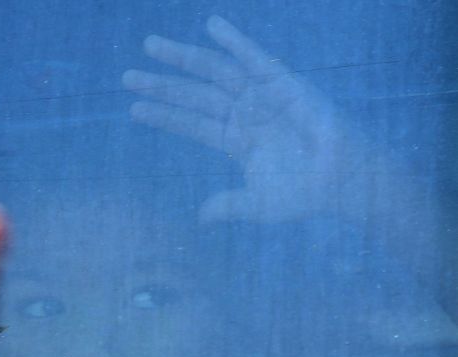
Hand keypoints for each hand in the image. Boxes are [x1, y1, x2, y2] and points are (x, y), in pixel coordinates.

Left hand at [123, 15, 377, 222]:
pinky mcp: (284, 83)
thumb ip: (230, 205)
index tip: (134, 108)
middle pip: (193, 95)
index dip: (163, 115)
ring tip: (150, 46)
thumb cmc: (306, 194)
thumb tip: (201, 217)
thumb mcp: (260, 204)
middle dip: (162, 84)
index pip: (191, 124)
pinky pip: (255, 58)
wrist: (344, 180)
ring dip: (183, 58)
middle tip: (127, 77)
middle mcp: (243, 114)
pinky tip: (211, 24)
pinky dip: (234, 40)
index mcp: (236, 140)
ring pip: (213, 72)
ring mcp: (261, 96)